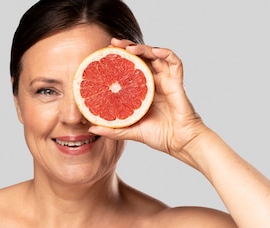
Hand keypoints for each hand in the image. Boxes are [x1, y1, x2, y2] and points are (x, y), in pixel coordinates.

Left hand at [88, 38, 207, 159]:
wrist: (179, 143)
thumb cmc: (159, 136)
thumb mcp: (130, 131)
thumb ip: (112, 129)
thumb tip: (90, 129)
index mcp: (142, 90)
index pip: (130, 67)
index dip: (119, 58)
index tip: (104, 53)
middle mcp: (154, 82)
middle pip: (141, 57)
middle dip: (128, 47)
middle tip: (113, 43)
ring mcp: (166, 81)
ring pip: (156, 56)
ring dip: (143, 48)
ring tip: (129, 47)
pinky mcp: (177, 83)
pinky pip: (175, 63)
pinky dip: (166, 54)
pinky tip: (155, 51)